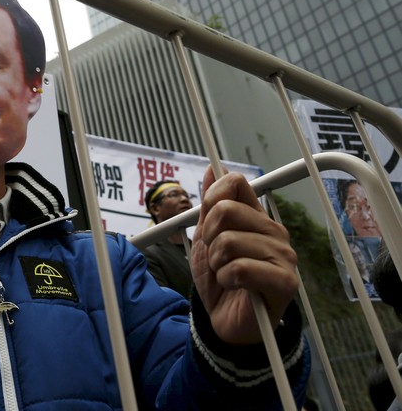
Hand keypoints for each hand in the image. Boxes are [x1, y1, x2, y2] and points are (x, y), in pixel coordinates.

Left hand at [190, 167, 297, 344]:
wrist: (225, 321)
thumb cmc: (219, 280)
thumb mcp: (206, 239)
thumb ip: (209, 205)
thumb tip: (213, 169)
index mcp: (256, 216)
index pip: (235, 183)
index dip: (211, 199)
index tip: (207, 224)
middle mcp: (274, 231)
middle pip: (225, 210)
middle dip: (208, 237)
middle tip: (216, 256)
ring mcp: (283, 255)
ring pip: (229, 241)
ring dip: (216, 263)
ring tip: (226, 274)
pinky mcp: (285, 281)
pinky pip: (240, 268)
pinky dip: (226, 279)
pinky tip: (235, 286)